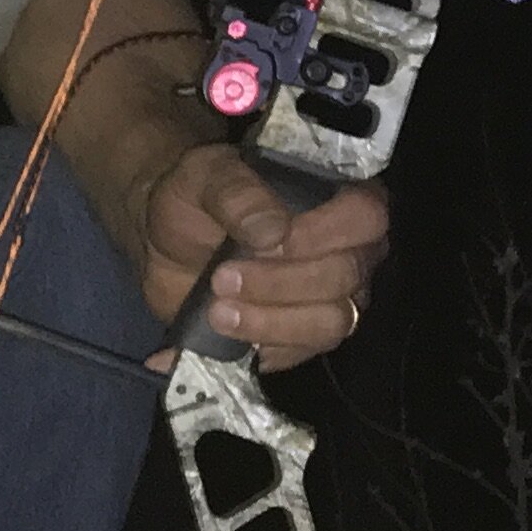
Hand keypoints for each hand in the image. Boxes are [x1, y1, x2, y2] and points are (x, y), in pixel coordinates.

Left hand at [128, 145, 390, 372]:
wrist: (168, 246)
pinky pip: (302, 352)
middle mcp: (350, 249)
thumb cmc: (197, 200)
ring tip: (218, 312)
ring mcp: (334, 298)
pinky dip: (260, 344)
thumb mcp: (204, 177)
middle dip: (280, 281)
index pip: (364, 216)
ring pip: (332, 322)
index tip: (266, 243)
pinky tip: (222, 331)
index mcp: (339, 196)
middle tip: (222, 278)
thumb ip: (237, 194)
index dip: (320, 234)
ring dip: (272, 320)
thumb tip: (273, 230)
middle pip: (345, 275)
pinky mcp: (306, 337)